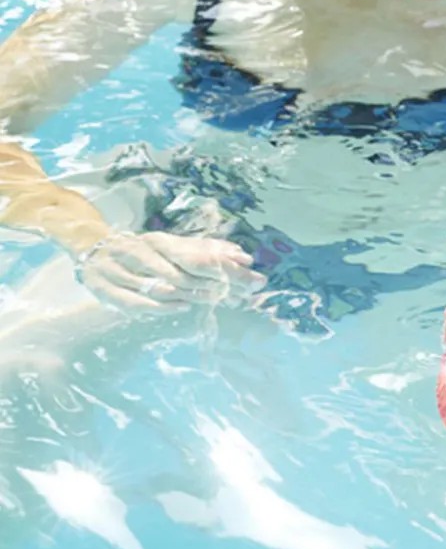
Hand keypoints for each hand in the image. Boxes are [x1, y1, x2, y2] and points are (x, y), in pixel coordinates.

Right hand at [75, 230, 265, 312]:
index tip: (252, 277)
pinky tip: (183, 306)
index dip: (227, 267)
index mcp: (159, 241)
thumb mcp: (174, 247)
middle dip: (217, 283)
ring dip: (193, 294)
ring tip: (218, 299)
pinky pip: (136, 301)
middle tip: (242, 293)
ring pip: (163, 285)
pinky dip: (161, 306)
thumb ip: (206, 251)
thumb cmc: (143, 251)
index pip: (198, 254)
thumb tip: (244, 256)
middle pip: (185, 270)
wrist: (91, 249)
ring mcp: (122, 271)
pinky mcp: (105, 289)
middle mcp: (141, 252)